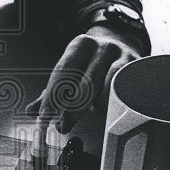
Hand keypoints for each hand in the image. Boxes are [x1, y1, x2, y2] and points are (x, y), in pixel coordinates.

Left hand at [25, 25, 141, 131]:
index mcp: (80, 45)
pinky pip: (125, 91)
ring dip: (96, 108)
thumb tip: (31, 111)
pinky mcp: (139, 68)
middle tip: (62, 126)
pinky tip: (109, 111)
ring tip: (89, 118)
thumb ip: (51, 91)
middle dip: (72, 109)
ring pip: (108, 89)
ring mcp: (123, 57)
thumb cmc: (91, 63)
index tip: (44, 116)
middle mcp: (102, 47)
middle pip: (85, 84)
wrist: (122, 43)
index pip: (63, 72)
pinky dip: (115, 104)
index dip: (52, 96)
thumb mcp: (71, 70)